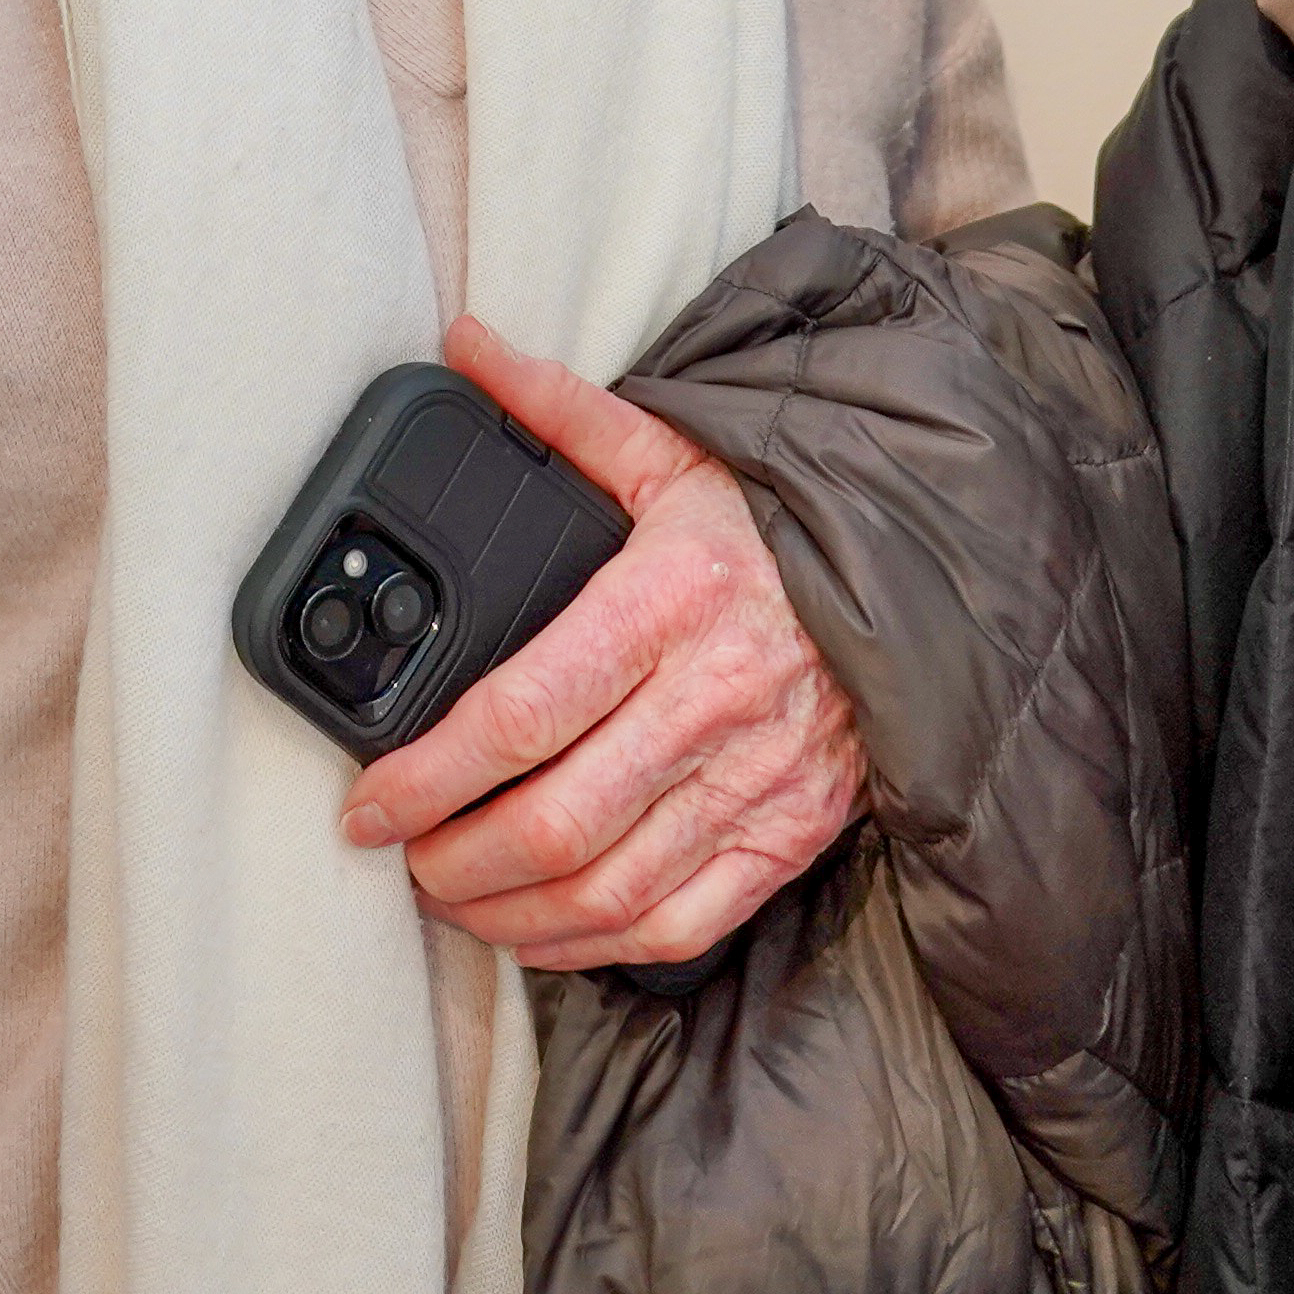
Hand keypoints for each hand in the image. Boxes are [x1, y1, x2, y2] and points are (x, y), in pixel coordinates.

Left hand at [339, 313, 865, 973]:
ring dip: (507, 911)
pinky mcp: (789, 836)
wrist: (926, 576)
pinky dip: (592, 946)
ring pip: (606, 889)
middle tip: (397, 854)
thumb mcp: (672, 451)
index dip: (428, 774)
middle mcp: (713, 702)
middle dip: (451, 858)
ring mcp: (756, 781)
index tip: (368, 801)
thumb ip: (558, 410)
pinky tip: (538, 929)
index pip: (522, 712)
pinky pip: (675, 924)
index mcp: (670, 601)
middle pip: (553, 822)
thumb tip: (463, 347)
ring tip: (448, 894)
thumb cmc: (778, 521)